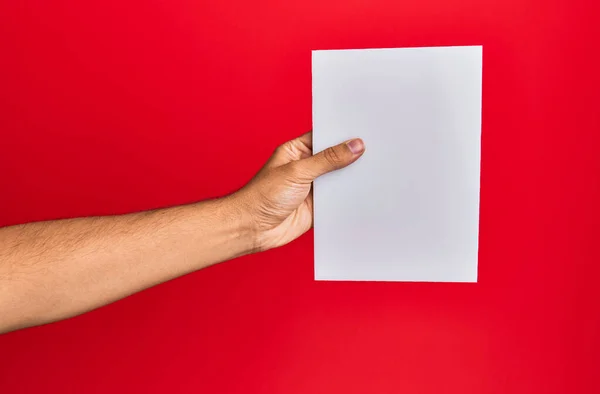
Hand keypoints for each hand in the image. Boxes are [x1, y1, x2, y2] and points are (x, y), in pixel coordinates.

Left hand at [234, 132, 364, 251]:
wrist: (253, 229)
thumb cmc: (262, 196)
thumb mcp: (298, 171)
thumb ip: (327, 160)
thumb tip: (353, 146)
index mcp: (297, 150)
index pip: (324, 136)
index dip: (343, 133)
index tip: (365, 129)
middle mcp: (306, 167)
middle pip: (335, 158)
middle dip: (352, 156)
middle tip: (376, 149)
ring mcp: (313, 188)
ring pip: (339, 179)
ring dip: (353, 178)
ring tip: (377, 169)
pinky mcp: (318, 207)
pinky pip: (339, 200)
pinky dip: (350, 197)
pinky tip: (366, 192)